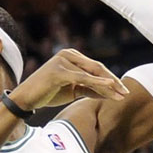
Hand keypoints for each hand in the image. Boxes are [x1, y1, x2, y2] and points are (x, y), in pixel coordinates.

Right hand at [10, 48, 128, 110]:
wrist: (26, 98)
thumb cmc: (47, 93)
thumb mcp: (72, 91)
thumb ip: (89, 89)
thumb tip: (110, 92)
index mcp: (70, 56)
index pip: (96, 67)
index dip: (111, 78)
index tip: (123, 90)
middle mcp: (67, 54)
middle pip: (97, 67)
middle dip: (113, 81)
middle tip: (126, 92)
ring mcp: (62, 61)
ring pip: (92, 74)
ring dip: (108, 85)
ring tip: (121, 95)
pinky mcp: (59, 71)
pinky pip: (82, 78)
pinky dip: (97, 83)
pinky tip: (109, 86)